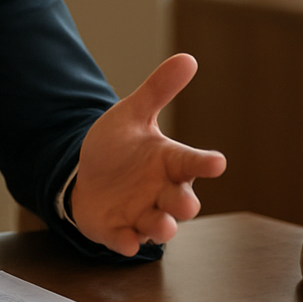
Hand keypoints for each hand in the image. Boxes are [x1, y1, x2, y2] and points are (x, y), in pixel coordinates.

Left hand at [71, 53, 226, 255]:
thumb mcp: (133, 114)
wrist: (85, 173)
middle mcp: (162, 191)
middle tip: (187, 204)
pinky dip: (127, 243)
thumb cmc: (119, 146)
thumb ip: (158, 90)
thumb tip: (187, 59)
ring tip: (164, 227)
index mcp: (170, 162)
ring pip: (160, 226)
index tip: (217, 162)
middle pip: (182, 202)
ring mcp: (141, 213)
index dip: (205, 163)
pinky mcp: (118, 231)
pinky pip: (126, 240)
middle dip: (185, 205)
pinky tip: (127, 242)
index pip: (192, 162)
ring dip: (162, 228)